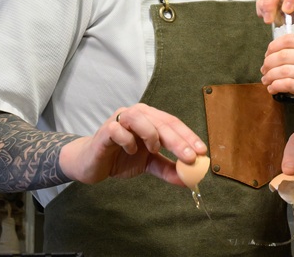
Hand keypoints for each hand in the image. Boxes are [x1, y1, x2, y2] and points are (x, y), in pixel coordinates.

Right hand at [59, 103, 207, 187]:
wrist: (91, 164)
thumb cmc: (122, 158)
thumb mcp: (149, 164)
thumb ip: (168, 168)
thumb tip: (189, 179)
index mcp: (151, 118)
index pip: (174, 124)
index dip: (189, 137)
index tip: (202, 152)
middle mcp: (138, 113)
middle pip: (162, 122)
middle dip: (178, 140)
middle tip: (190, 157)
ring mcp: (121, 119)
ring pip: (141, 119)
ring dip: (152, 135)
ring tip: (154, 150)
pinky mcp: (105, 130)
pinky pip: (118, 130)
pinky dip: (128, 140)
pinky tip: (131, 150)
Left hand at [261, 33, 293, 132]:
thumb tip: (279, 54)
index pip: (290, 39)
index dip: (274, 46)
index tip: (268, 54)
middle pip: (284, 54)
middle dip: (268, 62)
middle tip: (264, 69)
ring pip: (283, 70)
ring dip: (269, 76)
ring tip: (266, 80)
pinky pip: (287, 85)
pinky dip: (275, 86)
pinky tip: (273, 89)